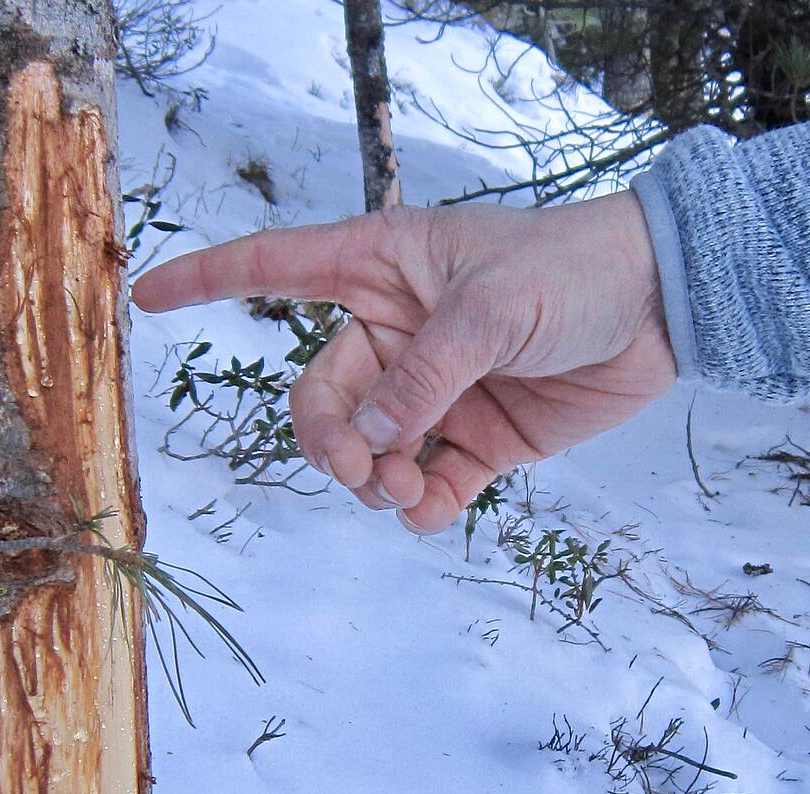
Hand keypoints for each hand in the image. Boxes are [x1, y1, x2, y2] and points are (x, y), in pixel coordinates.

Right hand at [132, 192, 677, 532]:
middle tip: (359, 467)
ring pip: (364, 451)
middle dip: (327, 441)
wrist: (662, 309)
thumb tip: (370, 440)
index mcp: (382, 267)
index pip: (276, 266)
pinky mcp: (476, 439)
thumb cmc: (572, 271)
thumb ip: (425, 374)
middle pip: (320, 397)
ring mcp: (433, 391)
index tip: (147, 298)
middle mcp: (396, 331)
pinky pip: (423, 486)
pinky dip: (419, 509)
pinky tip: (434, 511)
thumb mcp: (493, 308)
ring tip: (408, 488)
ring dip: (371, 481)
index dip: (210, 279)